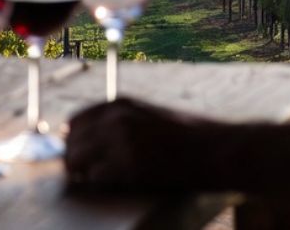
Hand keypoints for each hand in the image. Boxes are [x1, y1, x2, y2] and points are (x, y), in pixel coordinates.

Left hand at [64, 98, 227, 190]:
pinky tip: (113, 186)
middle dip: (73, 160)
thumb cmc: (190, 136)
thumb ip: (122, 122)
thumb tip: (91, 140)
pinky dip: (99, 185)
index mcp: (120, 103)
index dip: (72, 140)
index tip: (74, 154)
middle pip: (71, 142)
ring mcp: (121, 140)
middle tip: (81, 175)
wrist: (218, 149)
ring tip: (95, 182)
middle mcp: (115, 117)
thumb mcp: (150, 116)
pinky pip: (95, 178)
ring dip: (82, 174)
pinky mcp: (129, 164)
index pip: (75, 120)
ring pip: (77, 161)